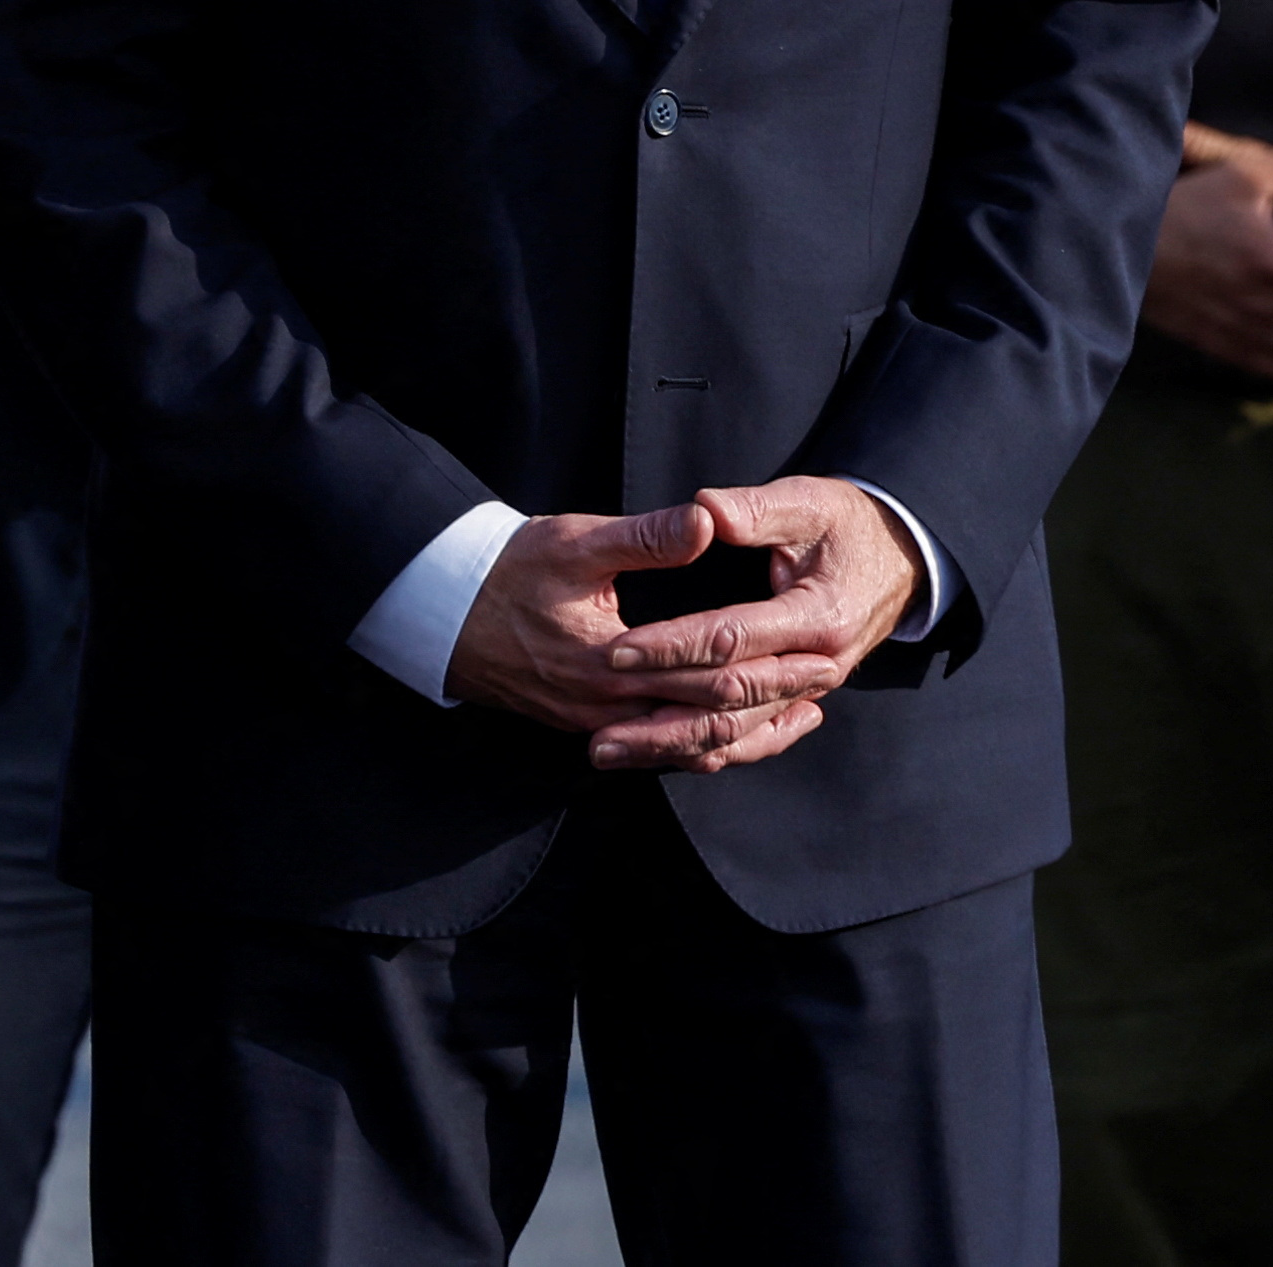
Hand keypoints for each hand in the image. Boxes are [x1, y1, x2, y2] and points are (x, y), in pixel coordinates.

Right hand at [445, 503, 789, 765]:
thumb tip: (708, 521)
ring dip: (749, 733)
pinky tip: (735, 737)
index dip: (770, 663)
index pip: (711, 672)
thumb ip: (647, 537)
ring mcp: (597, 725)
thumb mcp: (576, 541)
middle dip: (775, 699)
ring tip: (803, 716)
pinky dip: (705, 745)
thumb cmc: (510, 570)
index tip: (820, 648)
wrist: (444, 614)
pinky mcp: (591, 726)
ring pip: (688, 746)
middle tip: (828, 679)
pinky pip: (660, 751)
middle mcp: (608, 708)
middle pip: (710, 717)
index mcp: (612, 662)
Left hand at [595, 477, 924, 772]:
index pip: (732, 638)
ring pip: (737, 732)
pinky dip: (706, 752)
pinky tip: (661, 757)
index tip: (617, 651)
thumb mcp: (809, 502)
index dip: (672, 646)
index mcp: (819, 616)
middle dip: (660, 712)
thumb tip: (704, 511)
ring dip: (671, 745)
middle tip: (598, 724)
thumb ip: (755, 510)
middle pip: (730, 700)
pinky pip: (753, 739)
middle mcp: (819, 665)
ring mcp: (812, 690)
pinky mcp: (802, 700)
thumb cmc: (846, 524)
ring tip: (609, 750)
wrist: (898, 558)